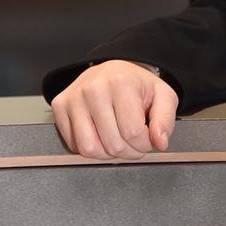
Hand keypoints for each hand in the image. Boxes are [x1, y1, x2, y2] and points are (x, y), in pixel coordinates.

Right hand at [50, 59, 177, 159]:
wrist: (112, 71)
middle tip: (134, 142)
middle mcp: (94, 88)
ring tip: (118, 139)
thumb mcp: (162, 95)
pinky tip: (101, 134)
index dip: (144, 144)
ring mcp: (74, 98)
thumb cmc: (136, 85)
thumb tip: (160, 142)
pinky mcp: (60, 107)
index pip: (133, 132)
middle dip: (129, 152)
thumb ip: (165, 119)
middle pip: (112, 144)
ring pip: (90, 149)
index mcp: (121, 82)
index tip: (147, 139)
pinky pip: (74, 146)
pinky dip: (91, 148)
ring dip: (108, 154)